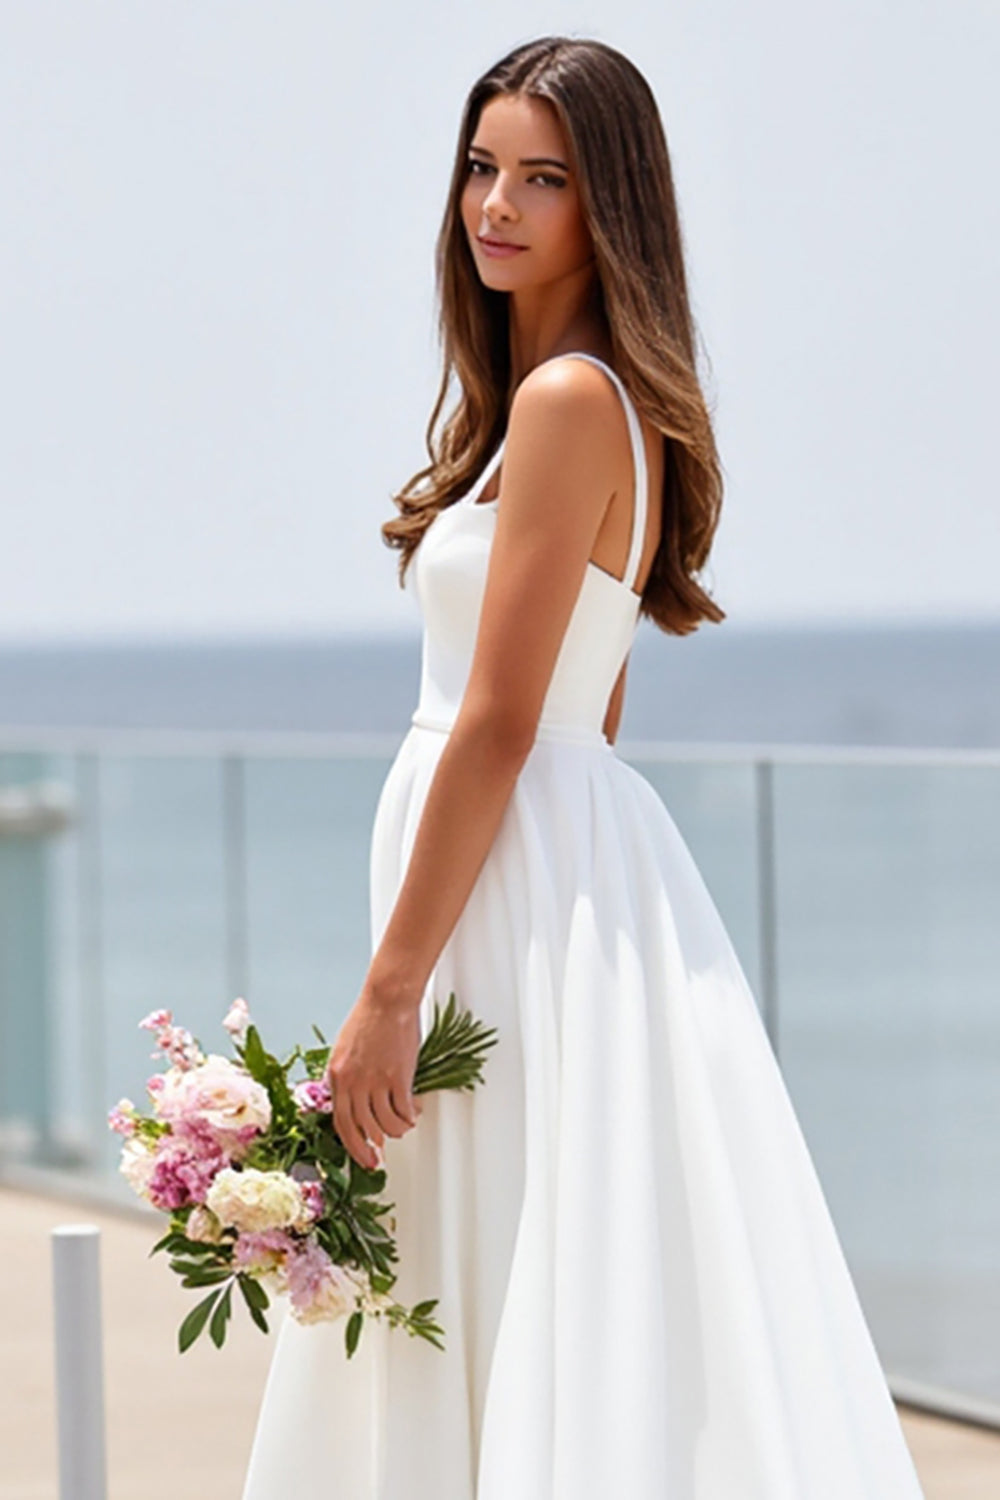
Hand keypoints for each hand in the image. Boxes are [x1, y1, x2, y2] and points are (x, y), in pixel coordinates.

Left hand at [324, 987, 423, 1170]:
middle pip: (362, 1128)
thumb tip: (352, 1102)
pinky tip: (415, 1109)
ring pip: (386, 1124)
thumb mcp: (344, 1050)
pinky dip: (411, 1115)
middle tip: (379, 1156)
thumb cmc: (368, 1019)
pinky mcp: (398, 1077)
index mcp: (337, 1076)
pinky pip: (404, 1110)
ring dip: (398, 1129)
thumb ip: (344, 1077)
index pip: (341, 1122)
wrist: (387, 1000)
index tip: (362, 1156)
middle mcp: (353, 1083)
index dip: (352, 1144)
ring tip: (405, 1123)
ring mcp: (376, 1081)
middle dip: (371, 1148)